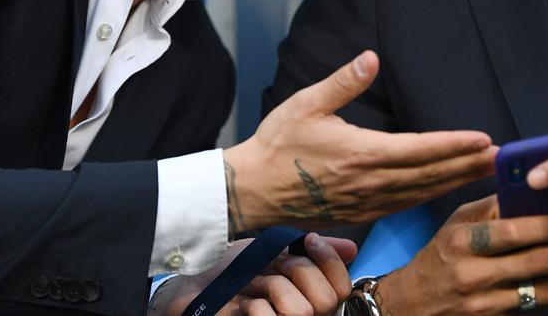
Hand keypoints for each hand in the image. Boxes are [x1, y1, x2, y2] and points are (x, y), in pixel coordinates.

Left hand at [154, 233, 357, 315]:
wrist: (194, 286)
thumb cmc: (233, 270)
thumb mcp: (275, 252)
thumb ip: (312, 252)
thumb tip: (352, 249)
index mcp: (311, 296)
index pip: (343, 288)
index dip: (330, 262)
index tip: (308, 239)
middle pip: (326, 300)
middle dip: (297, 273)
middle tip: (271, 268)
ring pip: (302, 311)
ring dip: (273, 288)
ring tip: (253, 286)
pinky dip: (256, 307)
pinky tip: (244, 306)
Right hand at [225, 51, 497, 233]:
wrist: (252, 190)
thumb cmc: (278, 144)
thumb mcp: (306, 103)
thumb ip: (343, 81)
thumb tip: (371, 58)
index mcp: (361, 153)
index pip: (420, 150)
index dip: (455, 145)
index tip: (483, 139)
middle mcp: (370, 182)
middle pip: (431, 175)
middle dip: (468, 164)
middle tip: (500, 156)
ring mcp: (367, 201)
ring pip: (422, 193)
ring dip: (456, 181)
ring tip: (484, 170)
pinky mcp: (361, 213)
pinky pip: (405, 205)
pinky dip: (431, 196)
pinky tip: (445, 188)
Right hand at [373, 196, 547, 314]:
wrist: (412, 305)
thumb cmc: (440, 257)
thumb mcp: (456, 223)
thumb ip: (491, 206)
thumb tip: (531, 188)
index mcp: (463, 240)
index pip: (513, 230)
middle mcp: (473, 273)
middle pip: (535, 260)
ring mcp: (486, 302)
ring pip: (543, 288)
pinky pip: (537, 305)